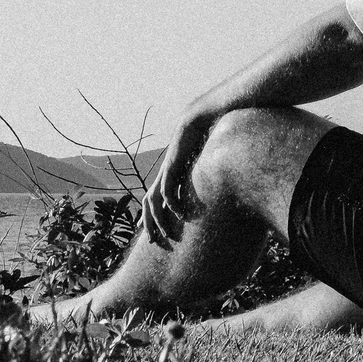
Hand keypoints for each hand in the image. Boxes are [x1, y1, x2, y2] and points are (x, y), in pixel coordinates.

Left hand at [142, 110, 218, 246]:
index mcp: (168, 175)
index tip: (149, 232)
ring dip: (157, 219)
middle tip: (154, 241)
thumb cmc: (202, 140)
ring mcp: (166, 171)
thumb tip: (214, 189)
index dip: (150, 216)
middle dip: (148, 223)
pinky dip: (171, 203)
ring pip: (153, 200)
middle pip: (148, 203)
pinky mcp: (172, 166)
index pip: (153, 198)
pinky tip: (179, 214)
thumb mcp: (201, 165)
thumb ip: (203, 177)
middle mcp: (163, 175)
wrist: (199, 120)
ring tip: (165, 234)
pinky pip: (167, 189)